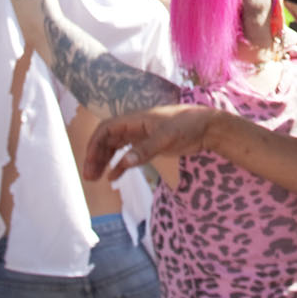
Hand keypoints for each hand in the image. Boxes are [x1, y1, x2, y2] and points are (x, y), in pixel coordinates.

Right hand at [84, 104, 214, 178]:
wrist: (208, 127)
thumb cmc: (187, 126)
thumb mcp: (166, 138)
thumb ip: (144, 150)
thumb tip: (123, 163)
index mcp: (135, 119)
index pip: (106, 129)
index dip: (94, 144)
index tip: (90, 162)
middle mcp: (134, 126)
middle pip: (107, 139)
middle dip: (95, 156)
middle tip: (89, 176)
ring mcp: (141, 136)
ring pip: (115, 147)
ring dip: (103, 161)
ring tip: (95, 178)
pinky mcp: (149, 145)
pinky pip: (127, 154)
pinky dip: (118, 165)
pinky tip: (112, 177)